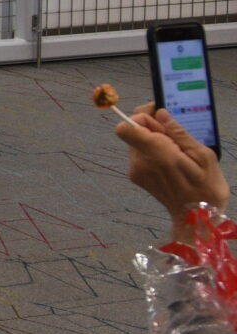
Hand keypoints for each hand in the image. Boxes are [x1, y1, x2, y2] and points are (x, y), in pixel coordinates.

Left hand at [117, 104, 230, 240]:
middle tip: (175, 136)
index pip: (127, 127)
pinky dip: (152, 153)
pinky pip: (140, 155)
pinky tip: (171, 163)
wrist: (197, 220)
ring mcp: (136, 171)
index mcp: (157, 154)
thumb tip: (161, 113)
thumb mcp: (203, 156)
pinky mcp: (137, 177)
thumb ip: (179, 133)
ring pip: (138, 142)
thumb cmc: (205, 188)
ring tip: (177, 153)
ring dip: (154, 141)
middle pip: (134, 131)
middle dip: (152, 127)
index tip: (159, 117)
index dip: (140, 116)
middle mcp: (141, 162)